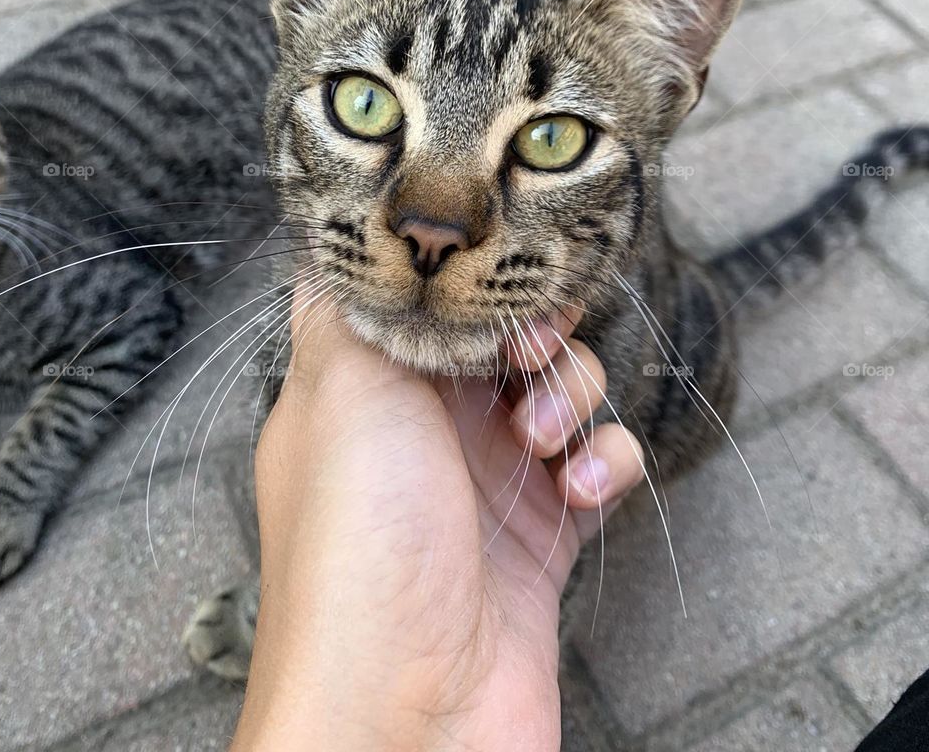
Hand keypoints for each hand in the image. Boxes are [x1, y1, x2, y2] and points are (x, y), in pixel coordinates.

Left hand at [231, 282, 644, 751]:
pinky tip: (582, 486)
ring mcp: (487, 479)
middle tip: (527, 351)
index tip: (495, 255)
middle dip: (530, 329)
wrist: (404, 714)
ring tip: (543, 442)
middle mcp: (422, 426)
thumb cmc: (360, 546)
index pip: (417, 294)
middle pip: (497, 334)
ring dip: (569, 395)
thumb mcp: (337, 390)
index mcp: (362, 385)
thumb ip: (352, 301)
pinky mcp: (545, 533)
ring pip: (555, 388)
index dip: (459, 269)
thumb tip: (349, 238)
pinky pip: (598, 461)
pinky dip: (604, 459)